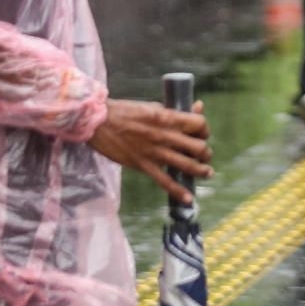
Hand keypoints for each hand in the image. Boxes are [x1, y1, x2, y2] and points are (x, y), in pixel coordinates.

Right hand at [90, 98, 211, 203]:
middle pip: (197, 147)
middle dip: (205, 152)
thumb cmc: (125, 111)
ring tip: (207, 172)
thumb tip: (196, 107)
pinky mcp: (142, 165)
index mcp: (167, 117)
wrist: (97, 122)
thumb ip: (174, 111)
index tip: (202, 133)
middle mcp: (164, 135)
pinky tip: (188, 198)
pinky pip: (164, 181)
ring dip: (201, 170)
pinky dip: (178, 191)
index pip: (199, 123)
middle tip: (204, 154)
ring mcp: (154, 152)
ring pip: (186, 165)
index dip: (205, 129)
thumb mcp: (152, 106)